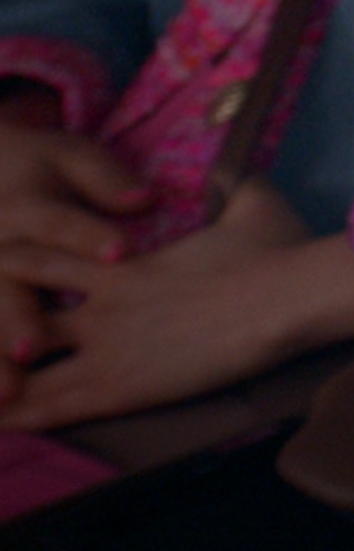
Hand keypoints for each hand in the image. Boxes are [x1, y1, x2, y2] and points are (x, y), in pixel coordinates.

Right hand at [0, 122, 147, 396]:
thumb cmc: (36, 169)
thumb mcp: (69, 157)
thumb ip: (103, 178)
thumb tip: (143, 196)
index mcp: (23, 206)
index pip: (55, 222)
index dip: (85, 235)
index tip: (120, 252)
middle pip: (3, 284)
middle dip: (17, 318)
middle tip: (35, 348)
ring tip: (9, 392)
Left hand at [0, 179, 353, 431]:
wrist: (286, 297)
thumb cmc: (274, 251)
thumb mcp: (252, 202)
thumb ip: (231, 185)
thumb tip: (233, 170)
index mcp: (120, 264)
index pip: (39, 260)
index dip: (8, 269)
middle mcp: (98, 305)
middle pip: (14, 315)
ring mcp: (104, 347)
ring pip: (21, 363)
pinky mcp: (119, 386)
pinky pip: (50, 406)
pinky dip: (18, 416)